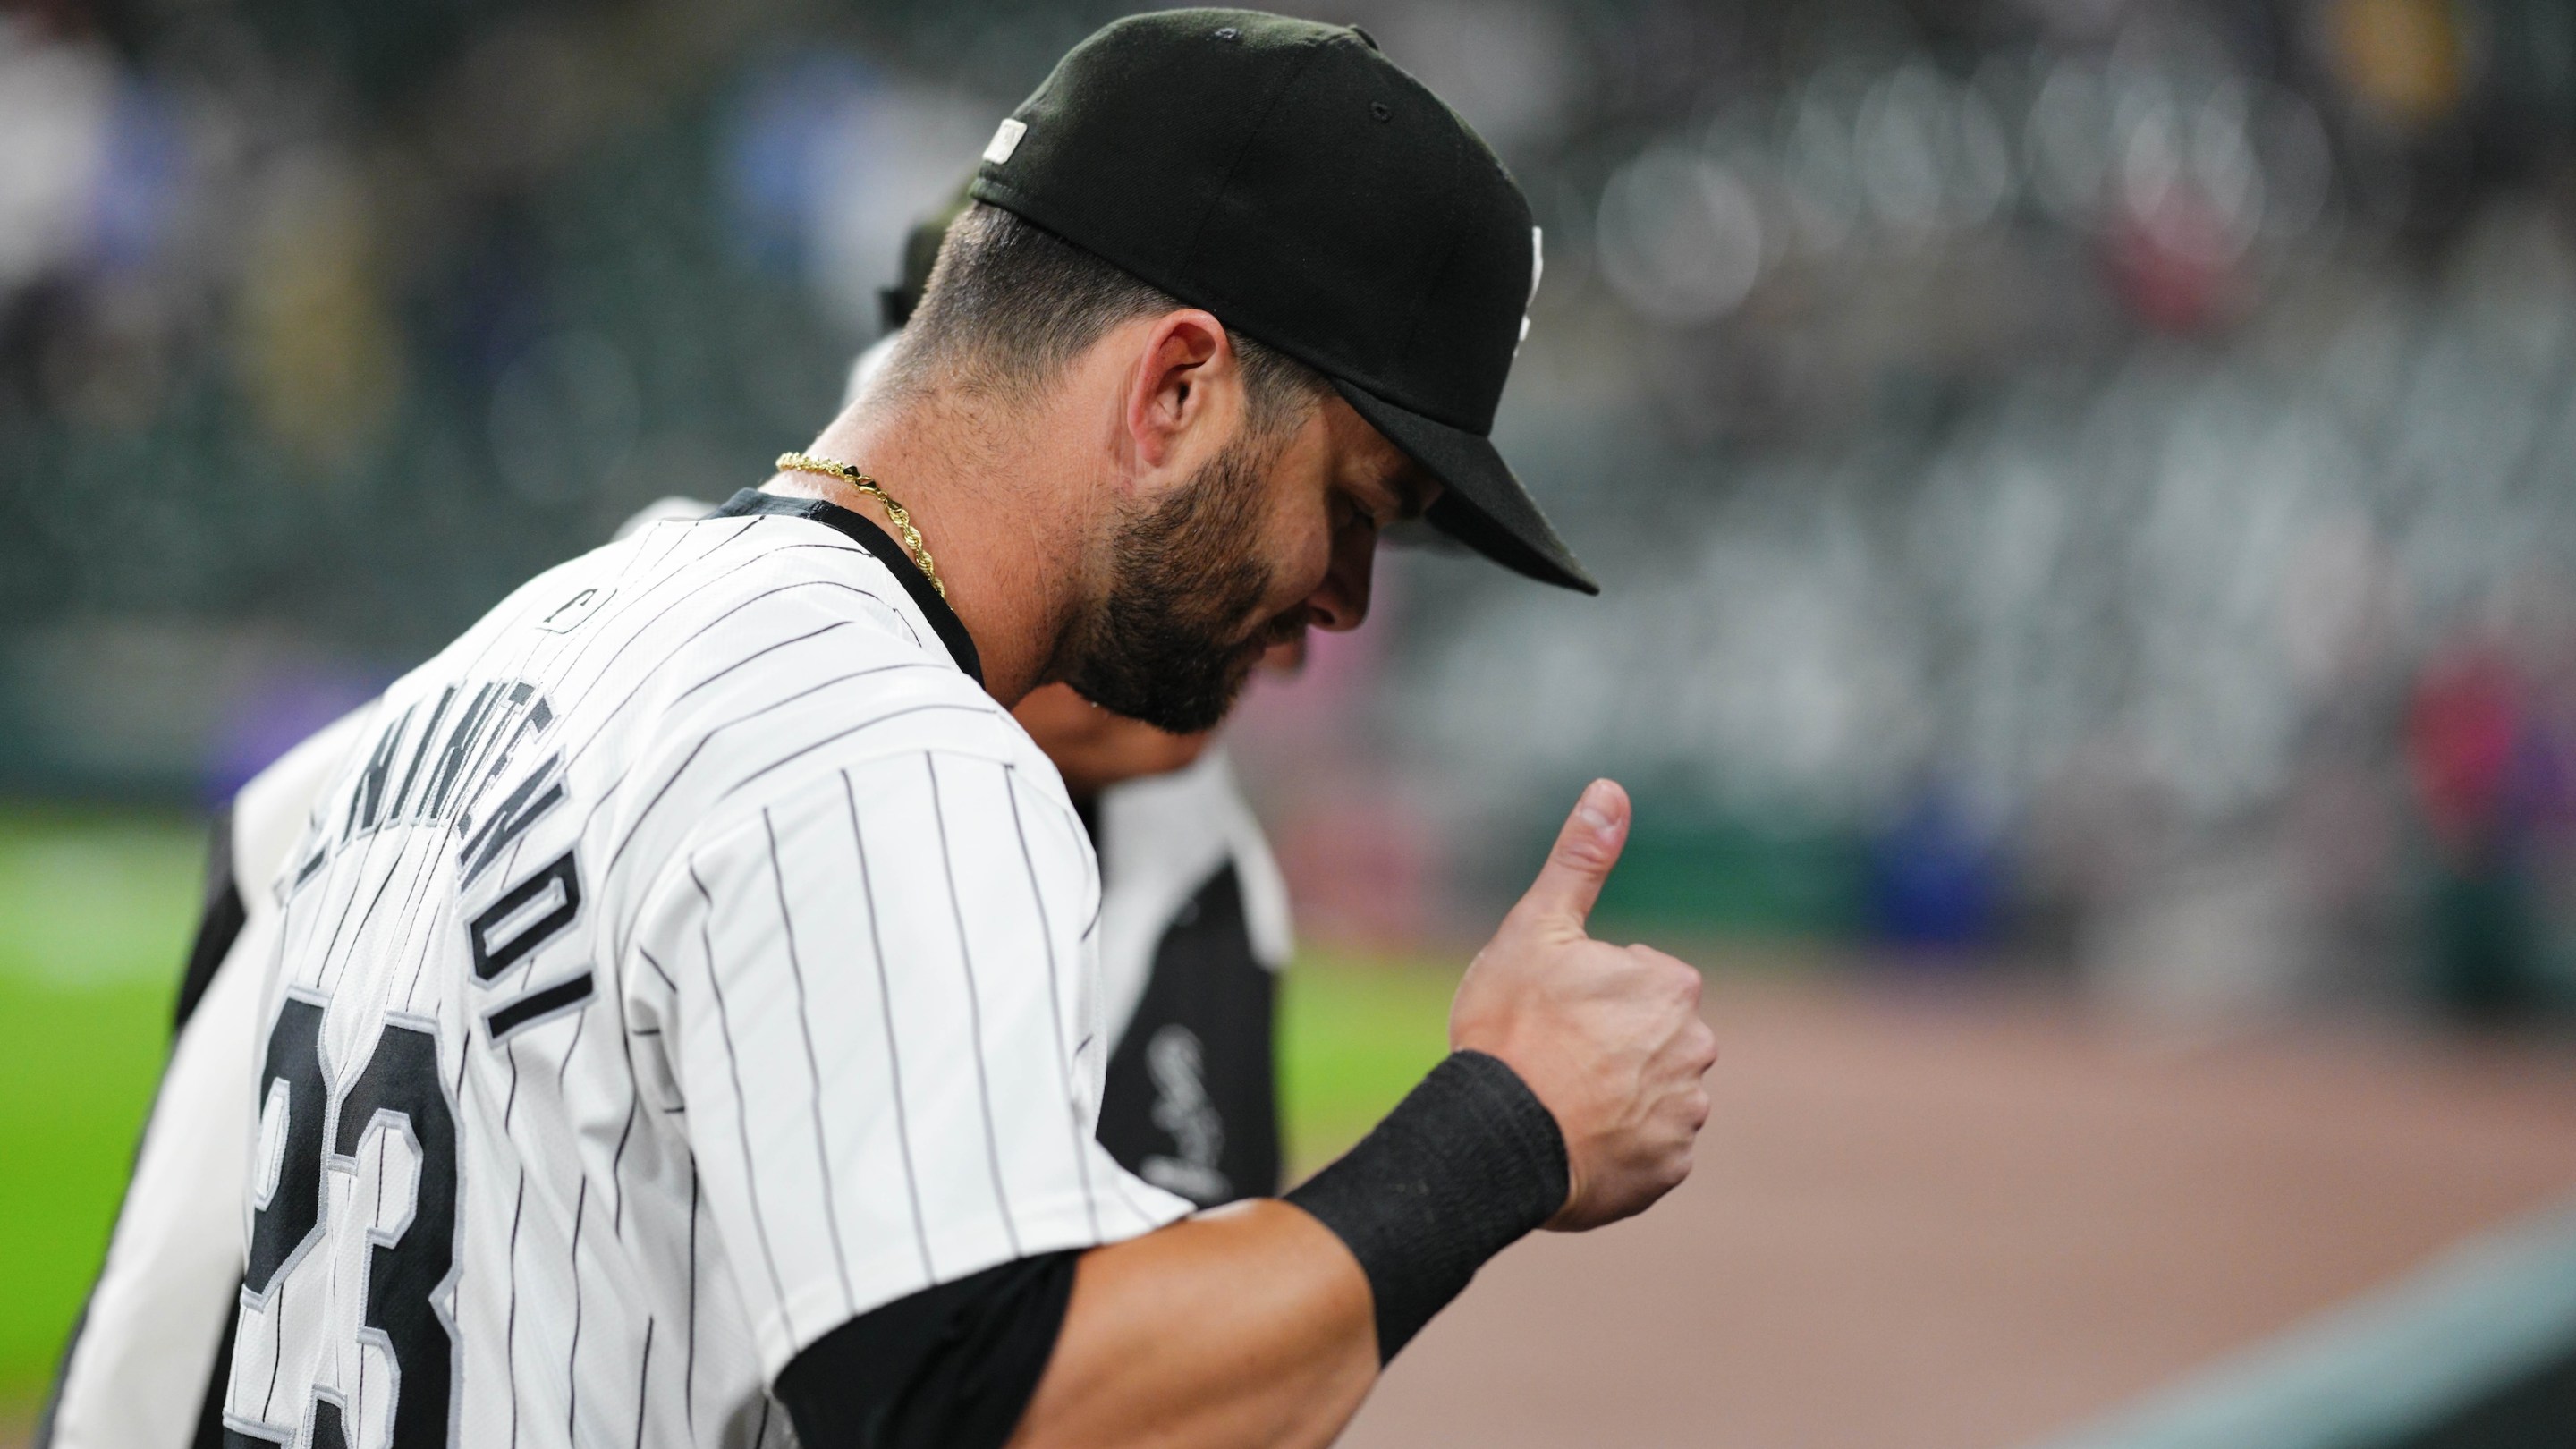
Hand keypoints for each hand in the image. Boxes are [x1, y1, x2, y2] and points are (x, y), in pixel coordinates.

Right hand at [1448, 780, 1717, 1230]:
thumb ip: (1580, 861)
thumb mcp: (1537, 928)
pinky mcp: (1667, 1171)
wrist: (1498, 1138)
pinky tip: (1574, 1140)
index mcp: (1671, 988)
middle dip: (1615, 1045)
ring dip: (1619, 1097)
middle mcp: (1695, 1051)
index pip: (1644, 981)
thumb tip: (1610, 787)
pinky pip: (1648, 1151)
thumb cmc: (1514, 1028)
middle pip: (1654, 1039)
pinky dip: (1618, 1146)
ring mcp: (1684, 1116)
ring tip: (1559, 1103)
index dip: (1595, 992)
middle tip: (1555, 1057)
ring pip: (1653, 1094)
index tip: (1555, 1010)